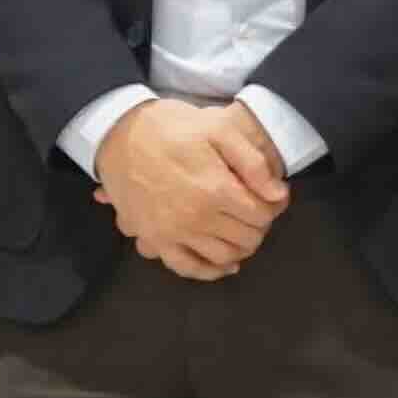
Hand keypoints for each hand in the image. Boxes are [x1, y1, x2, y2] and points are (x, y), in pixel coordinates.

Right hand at [93, 98, 285, 280]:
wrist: (120, 133)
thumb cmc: (171, 127)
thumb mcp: (218, 128)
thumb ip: (252, 163)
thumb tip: (278, 196)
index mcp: (215, 189)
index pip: (262, 214)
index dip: (273, 207)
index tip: (273, 197)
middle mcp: (196, 217)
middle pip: (246, 238)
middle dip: (259, 226)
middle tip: (256, 212)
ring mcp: (173, 232)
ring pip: (223, 257)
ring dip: (240, 249)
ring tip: (242, 232)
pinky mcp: (154, 239)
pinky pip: (186, 267)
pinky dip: (209, 271)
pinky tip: (223, 264)